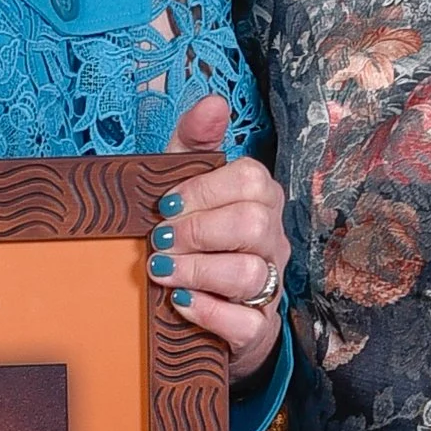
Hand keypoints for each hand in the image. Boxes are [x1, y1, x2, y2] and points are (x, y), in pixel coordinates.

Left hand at [155, 96, 288, 377]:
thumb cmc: (195, 241)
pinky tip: (179, 304)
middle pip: (253, 225)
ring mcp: (269, 287)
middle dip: (198, 231)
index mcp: (259, 201)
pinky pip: (245, 322)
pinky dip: (208, 312)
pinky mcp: (257, 329)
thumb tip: (213, 101)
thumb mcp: (187, 188)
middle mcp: (272, 242)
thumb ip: (195, 144)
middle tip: (158, 241)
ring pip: (249, 273)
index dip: (203, 189)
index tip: (164, 204)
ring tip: (161, 273)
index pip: (250, 179)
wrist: (206, 316)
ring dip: (197, 271)